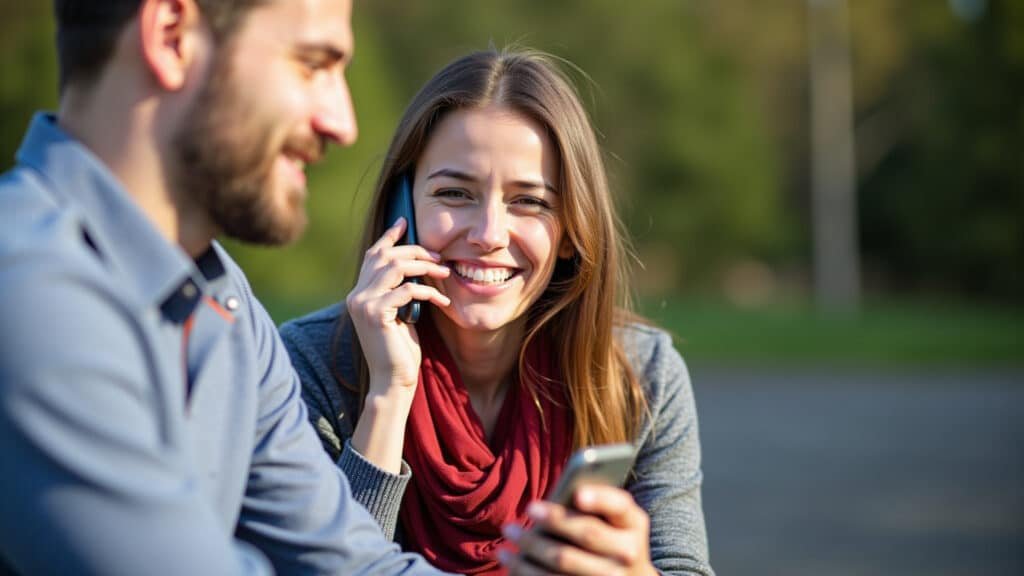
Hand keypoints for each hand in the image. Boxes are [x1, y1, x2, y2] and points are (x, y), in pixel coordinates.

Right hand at [345, 217, 450, 397]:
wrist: (393, 381)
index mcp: (359, 294)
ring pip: (394, 266)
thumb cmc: (400, 350)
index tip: (405, 221)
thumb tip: (416, 266)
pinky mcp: (376, 313)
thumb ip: (400, 291)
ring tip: (443, 273)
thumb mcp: (400, 314)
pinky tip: (442, 300)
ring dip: (423, 266)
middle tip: (439, 257)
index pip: (372, 255)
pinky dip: (428, 291)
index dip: (388, 236)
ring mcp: (363, 303)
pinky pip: (406, 289)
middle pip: (385, 256)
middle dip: (415, 251)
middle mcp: (356, 295)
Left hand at [499, 485, 656, 575]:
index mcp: (634, 523)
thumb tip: (552, 502)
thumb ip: (592, 504)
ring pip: (563, 560)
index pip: (619, 506)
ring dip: (531, 545)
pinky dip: (525, 570)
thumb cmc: (610, 536)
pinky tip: (510, 559)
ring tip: (510, 530)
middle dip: (555, 518)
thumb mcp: (613, 519)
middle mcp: (628, 552)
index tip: (577, 494)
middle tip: (529, 507)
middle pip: (588, 533)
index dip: (600, 499)